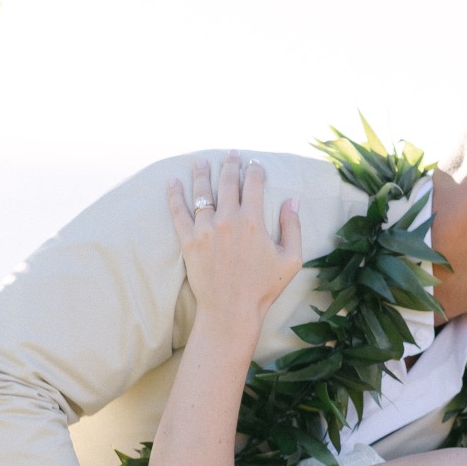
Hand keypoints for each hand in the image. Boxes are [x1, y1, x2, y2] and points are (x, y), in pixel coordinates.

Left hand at [168, 152, 301, 327]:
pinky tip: (173, 182)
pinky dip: (175, 195)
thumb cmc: (264, 288)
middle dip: (230, 164)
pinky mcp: (189, 241)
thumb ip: (293, 227)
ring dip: (202, 173)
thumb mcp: (291, 259)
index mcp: (253, 221)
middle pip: (227, 182)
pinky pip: (178, 212)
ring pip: (202, 192)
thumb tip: (293, 200)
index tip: (254, 164)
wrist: (231, 311)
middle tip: (231, 154)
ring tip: (201, 161)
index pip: (253, 184)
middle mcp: (228, 219)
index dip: (254, 170)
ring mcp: (205, 229)